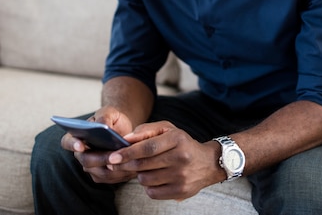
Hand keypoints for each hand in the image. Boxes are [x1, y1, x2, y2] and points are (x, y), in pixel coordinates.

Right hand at [60, 106, 136, 183]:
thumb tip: (102, 125)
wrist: (123, 129)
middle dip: (101, 159)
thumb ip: (104, 117)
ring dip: (114, 168)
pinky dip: (122, 174)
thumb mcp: (109, 112)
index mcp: (77, 136)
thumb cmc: (113, 119)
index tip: (81, 146)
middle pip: (86, 160)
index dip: (72, 144)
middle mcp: (81, 154)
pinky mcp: (103, 175)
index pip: (68, 142)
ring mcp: (91, 167)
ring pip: (100, 172)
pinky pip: (111, 178)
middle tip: (114, 156)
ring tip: (128, 160)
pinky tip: (133, 166)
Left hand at [106, 121, 223, 199]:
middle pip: (144, 164)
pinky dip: (148, 186)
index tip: (112, 156)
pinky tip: (153, 179)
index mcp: (177, 139)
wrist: (208, 163)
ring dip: (139, 175)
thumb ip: (146, 130)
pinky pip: (153, 192)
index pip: (148, 147)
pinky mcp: (181, 191)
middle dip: (126, 164)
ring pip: (146, 179)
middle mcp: (181, 157)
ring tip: (144, 168)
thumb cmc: (183, 144)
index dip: (128, 153)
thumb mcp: (168, 130)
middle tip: (115, 163)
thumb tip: (126, 139)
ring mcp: (182, 176)